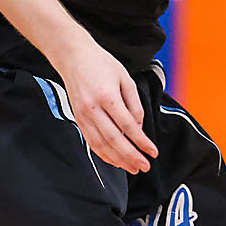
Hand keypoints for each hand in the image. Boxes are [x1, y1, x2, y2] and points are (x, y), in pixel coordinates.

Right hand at [57, 41, 158, 171]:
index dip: (142, 142)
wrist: (73, 56)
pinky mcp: (78, 119)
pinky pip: (91, 141)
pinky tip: (115, 161)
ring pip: (101, 144)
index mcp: (108, 97)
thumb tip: (138, 128)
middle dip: (131, 156)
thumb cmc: (101, 64)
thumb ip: (134, 104)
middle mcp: (93, 109)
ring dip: (118, 159)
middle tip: (144, 166)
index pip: (128, 126)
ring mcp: (83, 116)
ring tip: (132, 168)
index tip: (153, 152)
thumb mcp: (125, 79)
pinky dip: (103, 154)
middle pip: (114, 140)